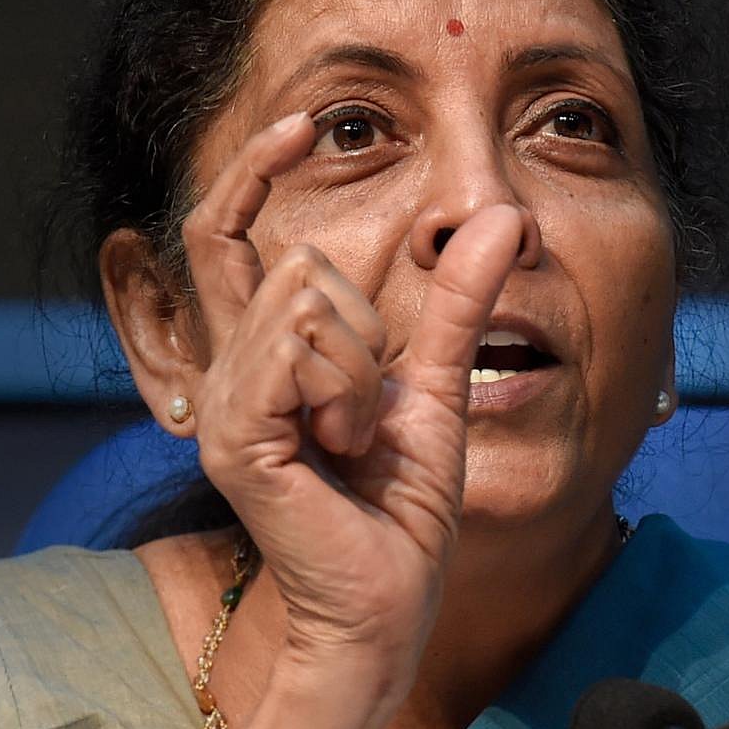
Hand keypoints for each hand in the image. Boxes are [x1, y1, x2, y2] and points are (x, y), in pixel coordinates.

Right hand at [182, 111, 522, 681]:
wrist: (389, 602)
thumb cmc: (402, 506)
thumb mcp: (436, 381)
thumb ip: (456, 301)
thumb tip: (502, 216)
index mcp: (266, 356)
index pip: (226, 237)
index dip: (251, 172)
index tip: (300, 125)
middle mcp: (231, 369)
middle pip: (298, 264)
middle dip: (366, 327)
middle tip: (368, 413)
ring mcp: (227, 403)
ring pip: (307, 301)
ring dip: (364, 368)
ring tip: (357, 439)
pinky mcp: (237, 435)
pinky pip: (304, 351)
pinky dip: (351, 392)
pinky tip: (344, 449)